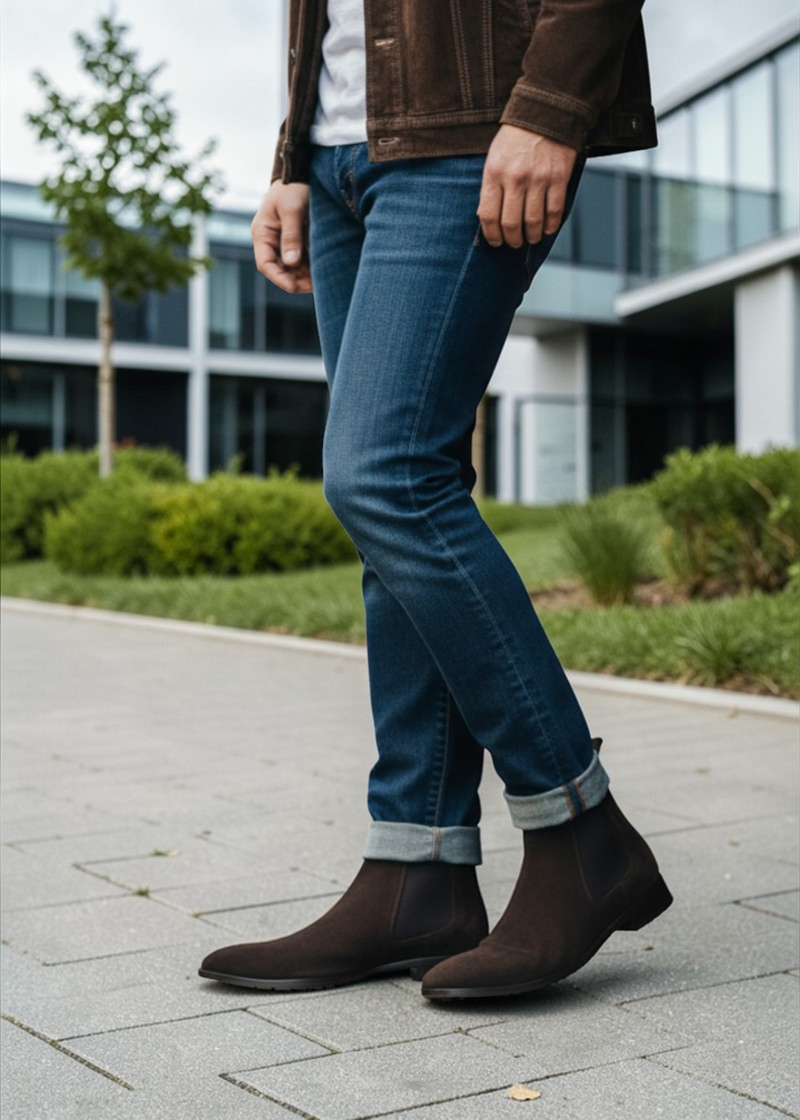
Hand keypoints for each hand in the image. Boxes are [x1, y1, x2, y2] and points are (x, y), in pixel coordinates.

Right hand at [251, 181, 311, 292]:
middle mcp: (271, 240)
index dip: (279, 278)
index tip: (295, 287)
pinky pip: (303, 260)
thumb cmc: (293, 186)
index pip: (265, 264)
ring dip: (305, 276)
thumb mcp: (291, 210)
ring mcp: (285, 241)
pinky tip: (324, 271)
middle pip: (280, 270)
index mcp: (262, 233)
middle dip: (296, 280)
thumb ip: (291, 236)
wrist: (302, 171)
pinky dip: (312, 267)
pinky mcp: (299, 240)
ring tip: (322, 280)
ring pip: (293, 268)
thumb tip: (291, 263)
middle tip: (316, 286)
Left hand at [478, 124, 577, 247]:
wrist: (545, 114)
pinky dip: (550, 226)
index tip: (495, 241)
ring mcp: (538, 179)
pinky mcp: (558, 178)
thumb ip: (492, 187)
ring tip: (531, 238)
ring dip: (532, 237)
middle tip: (514, 242)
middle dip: (512, 240)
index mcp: (494, 173)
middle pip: (511, 224)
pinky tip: (547, 229)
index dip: (491, 235)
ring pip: (533, 222)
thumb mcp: (494, 158)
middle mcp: (515, 178)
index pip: (489, 216)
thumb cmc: (516, 138)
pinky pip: (554, 212)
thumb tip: (490, 220)